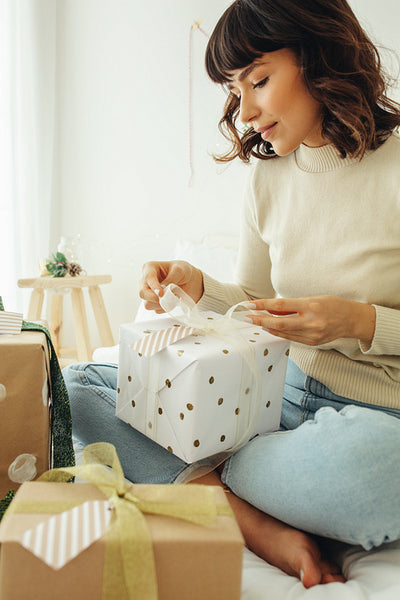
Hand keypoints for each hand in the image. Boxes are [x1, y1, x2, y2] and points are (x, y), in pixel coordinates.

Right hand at [139, 260, 203, 312]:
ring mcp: (148, 293)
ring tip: (174, 297)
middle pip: (142, 293)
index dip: (154, 286)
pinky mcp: (153, 303)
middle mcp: (145, 281)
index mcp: (149, 268)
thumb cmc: (182, 271)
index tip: (161, 293)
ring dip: (163, 303)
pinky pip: (156, 310)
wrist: (189, 281)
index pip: (148, 278)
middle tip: (166, 298)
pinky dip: (166, 307)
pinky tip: (173, 301)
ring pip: (148, 304)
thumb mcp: (181, 270)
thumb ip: (173, 277)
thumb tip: (165, 288)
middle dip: (154, 298)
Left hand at [245, 296, 375, 346]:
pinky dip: (279, 333)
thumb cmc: (332, 305)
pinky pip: (291, 338)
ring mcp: (312, 334)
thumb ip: (292, 305)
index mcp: (311, 306)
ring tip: (257, 321)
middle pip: (279, 323)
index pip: (281, 306)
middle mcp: (311, 322)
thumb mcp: (312, 298)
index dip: (263, 305)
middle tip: (247, 317)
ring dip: (268, 327)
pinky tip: (271, 328)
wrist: (351, 320)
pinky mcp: (312, 342)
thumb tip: (271, 308)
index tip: (250, 305)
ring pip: (283, 332)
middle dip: (260, 320)